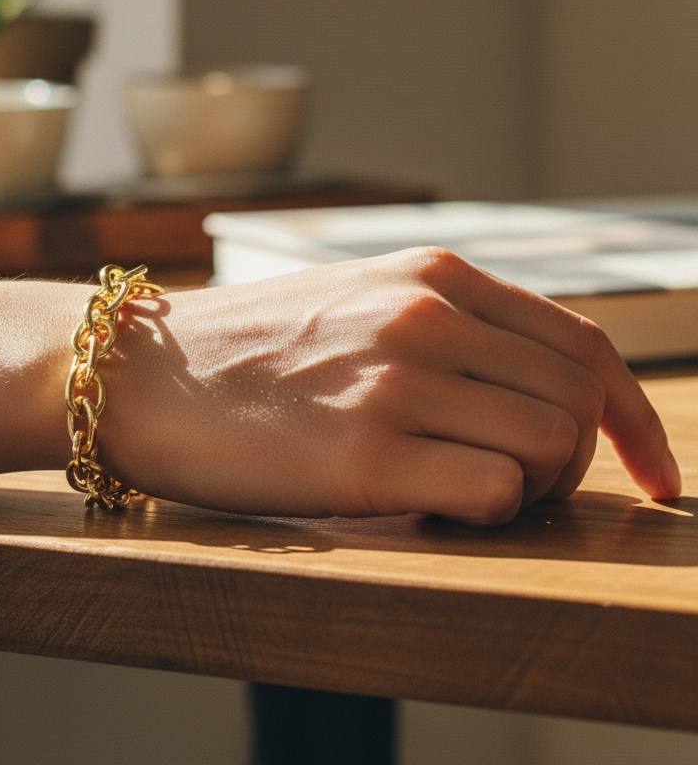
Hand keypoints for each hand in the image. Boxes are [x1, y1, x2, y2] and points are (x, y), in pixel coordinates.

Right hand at [103, 247, 680, 523]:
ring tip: (463, 492)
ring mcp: (398, 380)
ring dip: (530, 487)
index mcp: (431, 274)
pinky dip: (488, 511)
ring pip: (549, 446)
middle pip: (578, 398)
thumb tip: (529, 388)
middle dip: (577, 458)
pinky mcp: (366, 455)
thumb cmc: (245, 348)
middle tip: (524, 488)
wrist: (140, 372)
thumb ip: (443, 325)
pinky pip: (495, 492)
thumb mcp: (353, 300)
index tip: (649, 469)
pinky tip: (431, 506)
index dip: (632, 414)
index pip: (583, 341)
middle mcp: (426, 315)